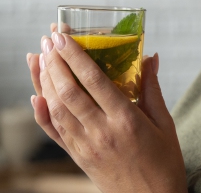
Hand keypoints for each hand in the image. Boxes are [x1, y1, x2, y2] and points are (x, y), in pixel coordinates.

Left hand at [28, 31, 186, 192]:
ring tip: (39, 57)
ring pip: (57, 109)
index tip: (63, 36)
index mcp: (126, 120)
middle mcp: (102, 132)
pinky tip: (35, 95)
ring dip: (44, 81)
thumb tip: (151, 57)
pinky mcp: (78, 158)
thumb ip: (152, 88)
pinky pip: (54, 133)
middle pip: (70, 92)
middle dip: (55, 62)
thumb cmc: (164, 163)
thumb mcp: (165, 124)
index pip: (94, 81)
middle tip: (47, 39)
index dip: (75, 56)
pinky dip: (41, 113)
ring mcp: (86, 146)